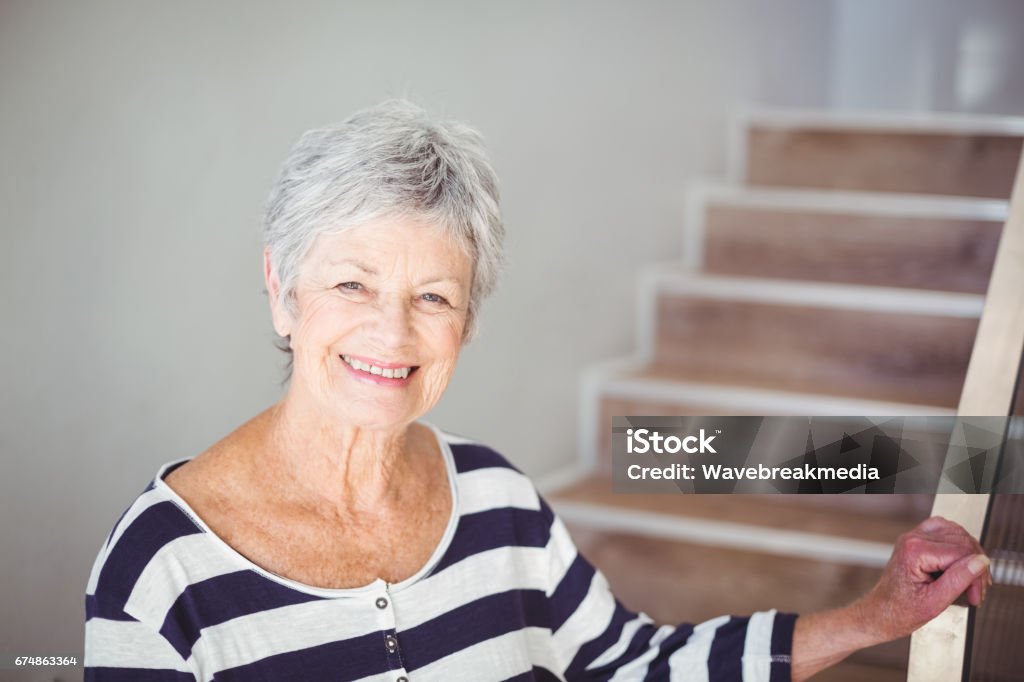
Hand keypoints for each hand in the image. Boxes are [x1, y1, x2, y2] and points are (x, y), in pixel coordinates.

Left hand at [791, 516, 991, 680]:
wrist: (881, 613)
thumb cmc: (900, 611)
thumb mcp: (935, 602)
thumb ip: (959, 579)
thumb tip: (981, 561)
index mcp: (915, 551)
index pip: (962, 552)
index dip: (975, 575)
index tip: (975, 594)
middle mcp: (913, 538)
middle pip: (962, 541)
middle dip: (975, 568)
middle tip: (975, 591)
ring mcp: (913, 537)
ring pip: (957, 534)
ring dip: (969, 557)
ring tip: (970, 582)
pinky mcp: (916, 540)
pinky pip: (946, 533)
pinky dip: (959, 548)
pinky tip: (962, 566)